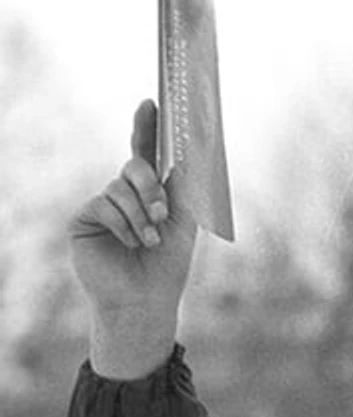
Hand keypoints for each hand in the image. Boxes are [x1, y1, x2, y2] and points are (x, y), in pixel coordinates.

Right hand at [69, 99, 196, 378]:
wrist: (146, 298)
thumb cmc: (169, 263)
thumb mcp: (184, 222)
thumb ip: (183, 188)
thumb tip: (188, 153)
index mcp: (151, 190)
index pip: (147, 152)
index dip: (146, 127)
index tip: (149, 103)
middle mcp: (125, 192)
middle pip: (135, 167)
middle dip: (151, 187)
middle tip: (164, 213)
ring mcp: (103, 203)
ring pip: (121, 188)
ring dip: (142, 216)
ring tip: (150, 241)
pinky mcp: (85, 218)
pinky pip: (105, 205)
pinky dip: (124, 225)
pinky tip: (132, 244)